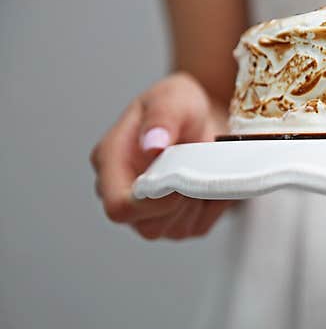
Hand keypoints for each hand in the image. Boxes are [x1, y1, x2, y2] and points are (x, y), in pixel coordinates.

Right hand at [90, 72, 233, 239]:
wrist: (206, 118)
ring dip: (198, 203)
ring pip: (174, 230)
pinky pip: (197, 227)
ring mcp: (150, 212)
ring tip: (203, 167)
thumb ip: (162, 118)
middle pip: (148, 226)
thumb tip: (152, 144)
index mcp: (110, 161)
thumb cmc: (182, 106)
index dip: (149, 204)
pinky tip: (209, 179)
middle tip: (199, 167)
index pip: (118, 205)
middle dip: (181, 202)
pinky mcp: (178, 221)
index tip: (178, 182)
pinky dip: (212, 206)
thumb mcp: (174, 98)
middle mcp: (124, 192)